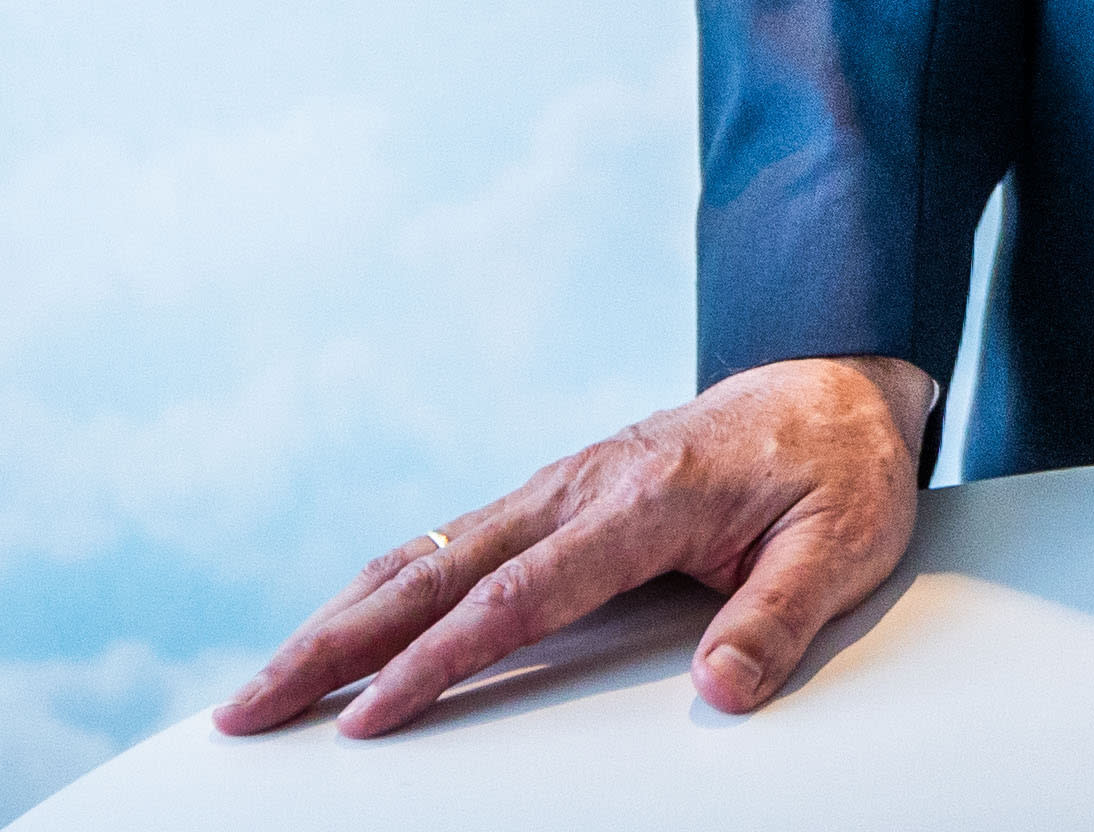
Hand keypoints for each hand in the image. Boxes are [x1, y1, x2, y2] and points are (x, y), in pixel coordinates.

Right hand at [214, 354, 937, 738]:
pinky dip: (382, 590)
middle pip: (436, 573)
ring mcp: (558, 487)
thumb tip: (722, 690)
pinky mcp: (554, 497)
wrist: (838, 378)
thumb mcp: (843, 542)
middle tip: (250, 708)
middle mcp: (580, 486)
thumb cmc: (840, 465)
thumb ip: (779, 618)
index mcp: (643, 500)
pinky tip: (339, 631)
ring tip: (263, 685)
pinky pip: (451, 546)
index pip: (518, 597)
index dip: (437, 662)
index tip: (369, 716)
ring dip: (338, 619)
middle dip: (334, 645)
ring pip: (426, 555)